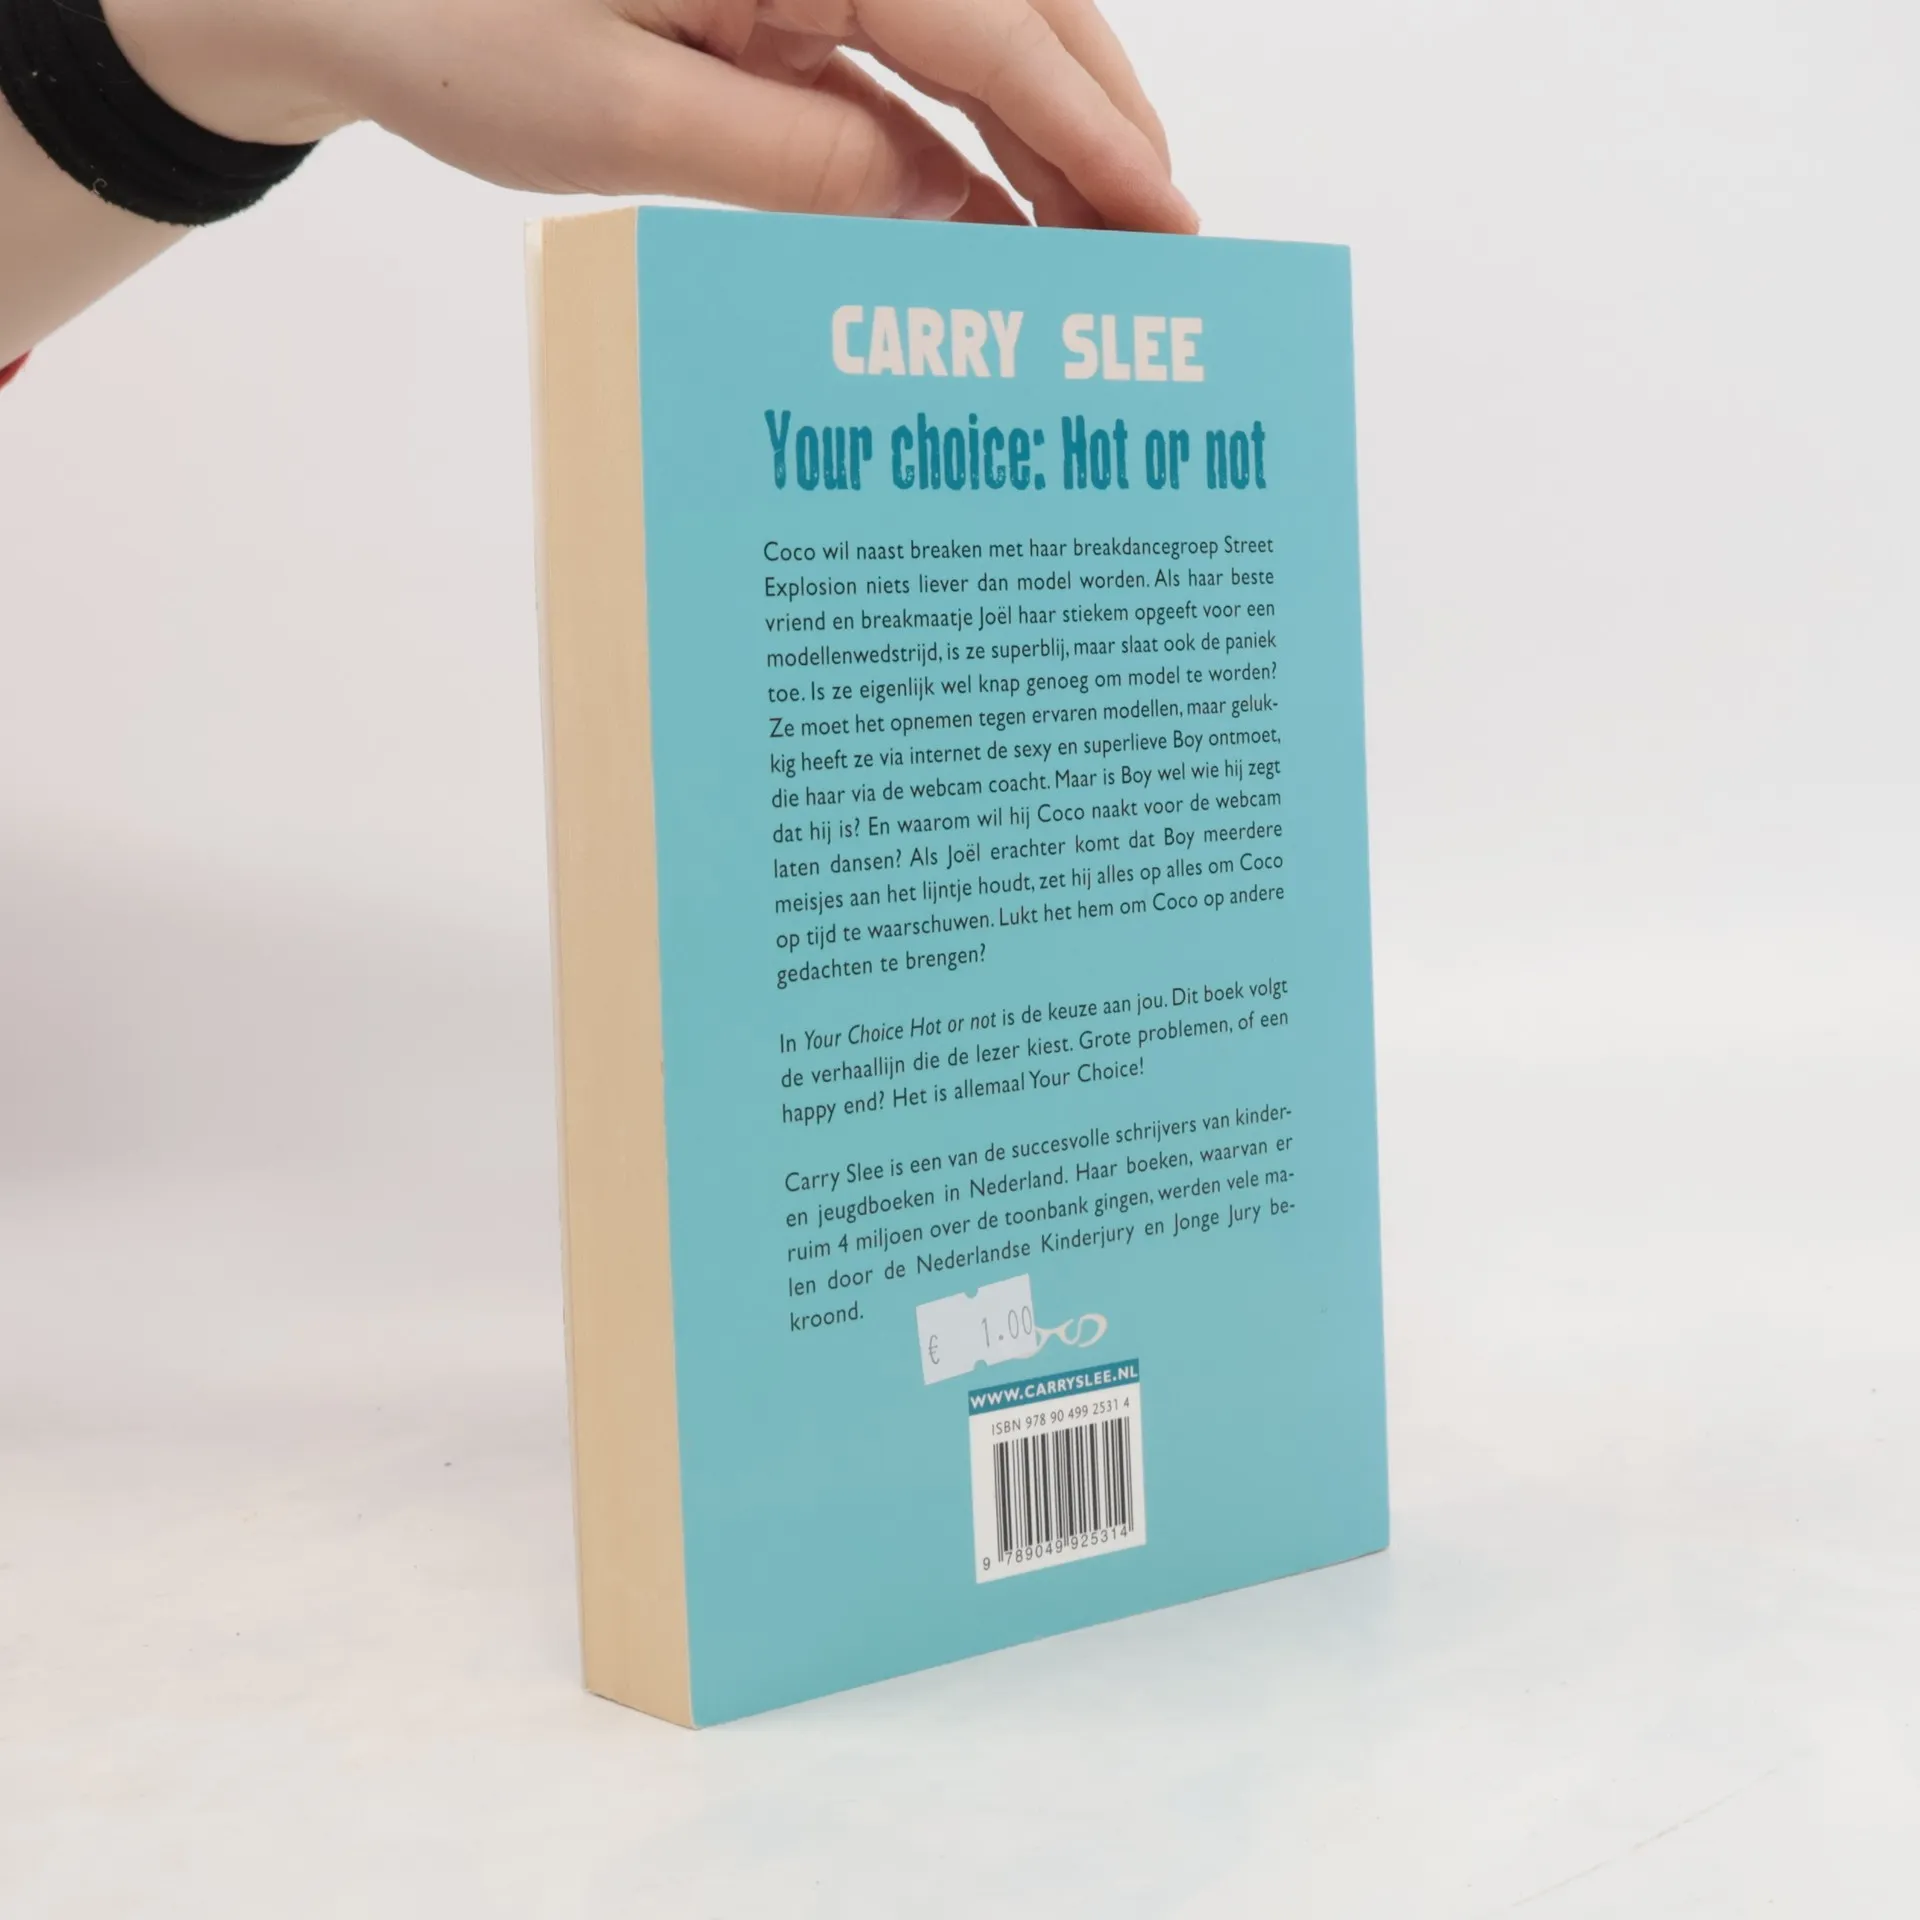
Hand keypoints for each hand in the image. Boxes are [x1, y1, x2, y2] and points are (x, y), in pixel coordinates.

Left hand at [105, 0, 1195, 231]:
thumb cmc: (449, 26)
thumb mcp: (629, 121)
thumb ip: (807, 165)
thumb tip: (954, 211)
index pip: (988, 28)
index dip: (1090, 129)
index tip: (1168, 220)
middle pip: (1017, 13)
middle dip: (1100, 126)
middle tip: (1167, 245)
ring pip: (974, 39)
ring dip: (1047, 135)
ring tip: (1103, 243)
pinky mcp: (779, 10)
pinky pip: (903, 73)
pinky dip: (964, 145)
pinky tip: (999, 219)